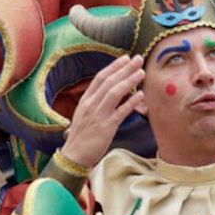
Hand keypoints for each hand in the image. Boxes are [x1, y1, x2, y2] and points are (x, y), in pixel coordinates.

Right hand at [57, 54, 143, 168]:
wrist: (73, 155)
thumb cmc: (81, 137)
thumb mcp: (85, 115)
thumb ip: (97, 104)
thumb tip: (114, 94)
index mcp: (85, 100)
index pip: (100, 78)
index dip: (114, 66)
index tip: (125, 58)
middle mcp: (91, 105)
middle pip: (109, 81)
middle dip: (124, 69)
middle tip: (138, 59)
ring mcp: (98, 115)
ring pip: (114, 93)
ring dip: (129, 81)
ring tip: (141, 73)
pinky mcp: (106, 127)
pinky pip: (120, 112)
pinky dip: (131, 102)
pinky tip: (140, 95)